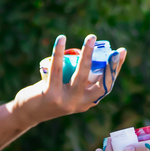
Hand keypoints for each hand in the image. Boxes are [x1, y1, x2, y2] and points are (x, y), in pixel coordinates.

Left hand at [10, 34, 127, 127]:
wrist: (28, 113)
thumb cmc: (50, 95)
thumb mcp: (68, 90)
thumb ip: (79, 79)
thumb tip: (90, 56)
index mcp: (87, 102)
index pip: (107, 84)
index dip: (115, 68)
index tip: (121, 52)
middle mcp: (80, 103)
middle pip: (99, 82)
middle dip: (109, 63)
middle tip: (115, 48)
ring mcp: (66, 101)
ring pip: (81, 74)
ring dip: (88, 54)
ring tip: (91, 38)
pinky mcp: (51, 95)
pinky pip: (58, 70)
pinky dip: (60, 52)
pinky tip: (62, 39)